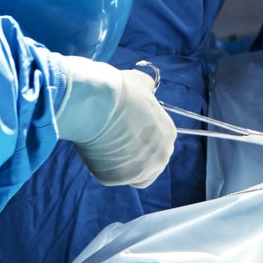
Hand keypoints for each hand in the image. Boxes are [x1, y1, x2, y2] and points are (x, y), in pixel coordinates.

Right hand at [48, 55, 173, 187]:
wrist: (97, 103)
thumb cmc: (120, 91)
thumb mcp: (141, 84)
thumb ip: (146, 89)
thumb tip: (146, 86)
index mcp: (168, 135)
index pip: (159, 145)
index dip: (141, 140)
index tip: (127, 133)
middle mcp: (160, 157)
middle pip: (149, 165)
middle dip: (134, 157)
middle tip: (116, 142)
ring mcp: (139, 171)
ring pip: (130, 175)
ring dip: (120, 165)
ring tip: (104, 146)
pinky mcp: (116, 178)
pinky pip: (109, 175)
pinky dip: (101, 166)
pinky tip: (94, 149)